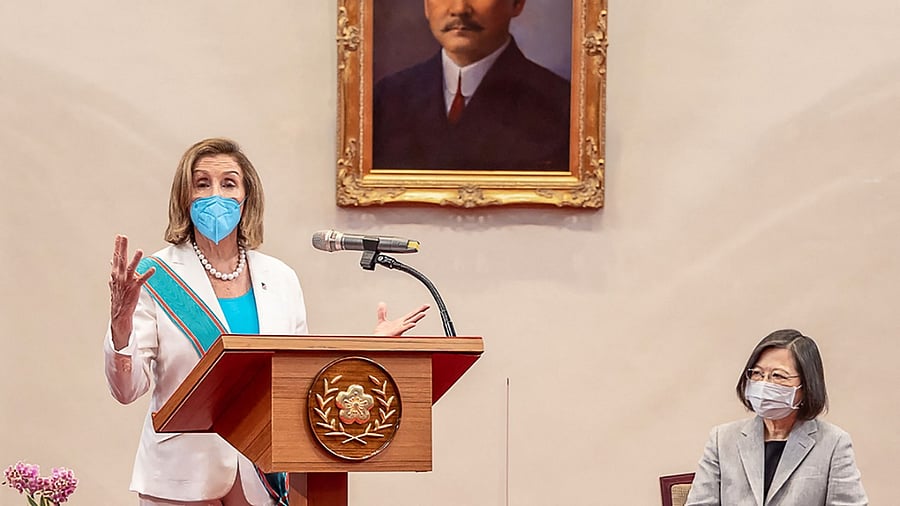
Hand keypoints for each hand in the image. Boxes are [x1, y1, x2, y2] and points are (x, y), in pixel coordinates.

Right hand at [109, 234, 154, 348]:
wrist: (119, 314)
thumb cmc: (119, 298)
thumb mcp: (115, 283)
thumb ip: (115, 271)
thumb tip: (111, 262)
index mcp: (115, 275)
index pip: (116, 258)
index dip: (118, 247)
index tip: (119, 236)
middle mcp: (120, 277)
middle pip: (120, 260)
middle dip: (122, 248)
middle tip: (123, 237)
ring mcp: (127, 283)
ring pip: (130, 269)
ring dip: (135, 260)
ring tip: (140, 251)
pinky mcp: (134, 289)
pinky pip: (141, 280)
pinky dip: (147, 274)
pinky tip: (153, 269)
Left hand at [372, 302, 429, 335]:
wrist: (376, 342)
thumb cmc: (381, 335)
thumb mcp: (382, 320)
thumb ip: (382, 312)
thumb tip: (382, 304)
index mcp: (400, 323)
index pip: (411, 314)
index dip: (418, 309)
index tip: (425, 305)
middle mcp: (401, 326)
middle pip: (413, 317)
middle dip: (421, 311)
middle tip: (427, 306)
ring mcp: (399, 330)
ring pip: (410, 323)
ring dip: (416, 318)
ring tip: (423, 313)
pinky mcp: (395, 334)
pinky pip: (402, 329)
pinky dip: (408, 326)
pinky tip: (413, 323)